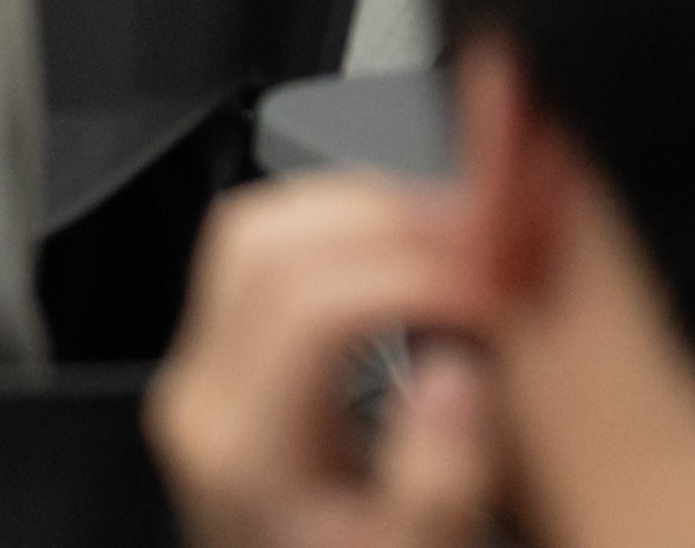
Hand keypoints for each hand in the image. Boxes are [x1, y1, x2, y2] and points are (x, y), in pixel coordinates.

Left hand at [147, 179, 501, 547]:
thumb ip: (443, 478)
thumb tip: (463, 368)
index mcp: (244, 450)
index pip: (310, 303)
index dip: (413, 273)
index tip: (497, 289)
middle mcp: (200, 399)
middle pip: (263, 242)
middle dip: (383, 219)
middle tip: (482, 242)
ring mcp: (197, 377)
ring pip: (250, 232)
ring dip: (355, 215)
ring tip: (453, 246)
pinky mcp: (216, 368)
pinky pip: (257, 263)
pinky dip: (335, 239)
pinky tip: (409, 265)